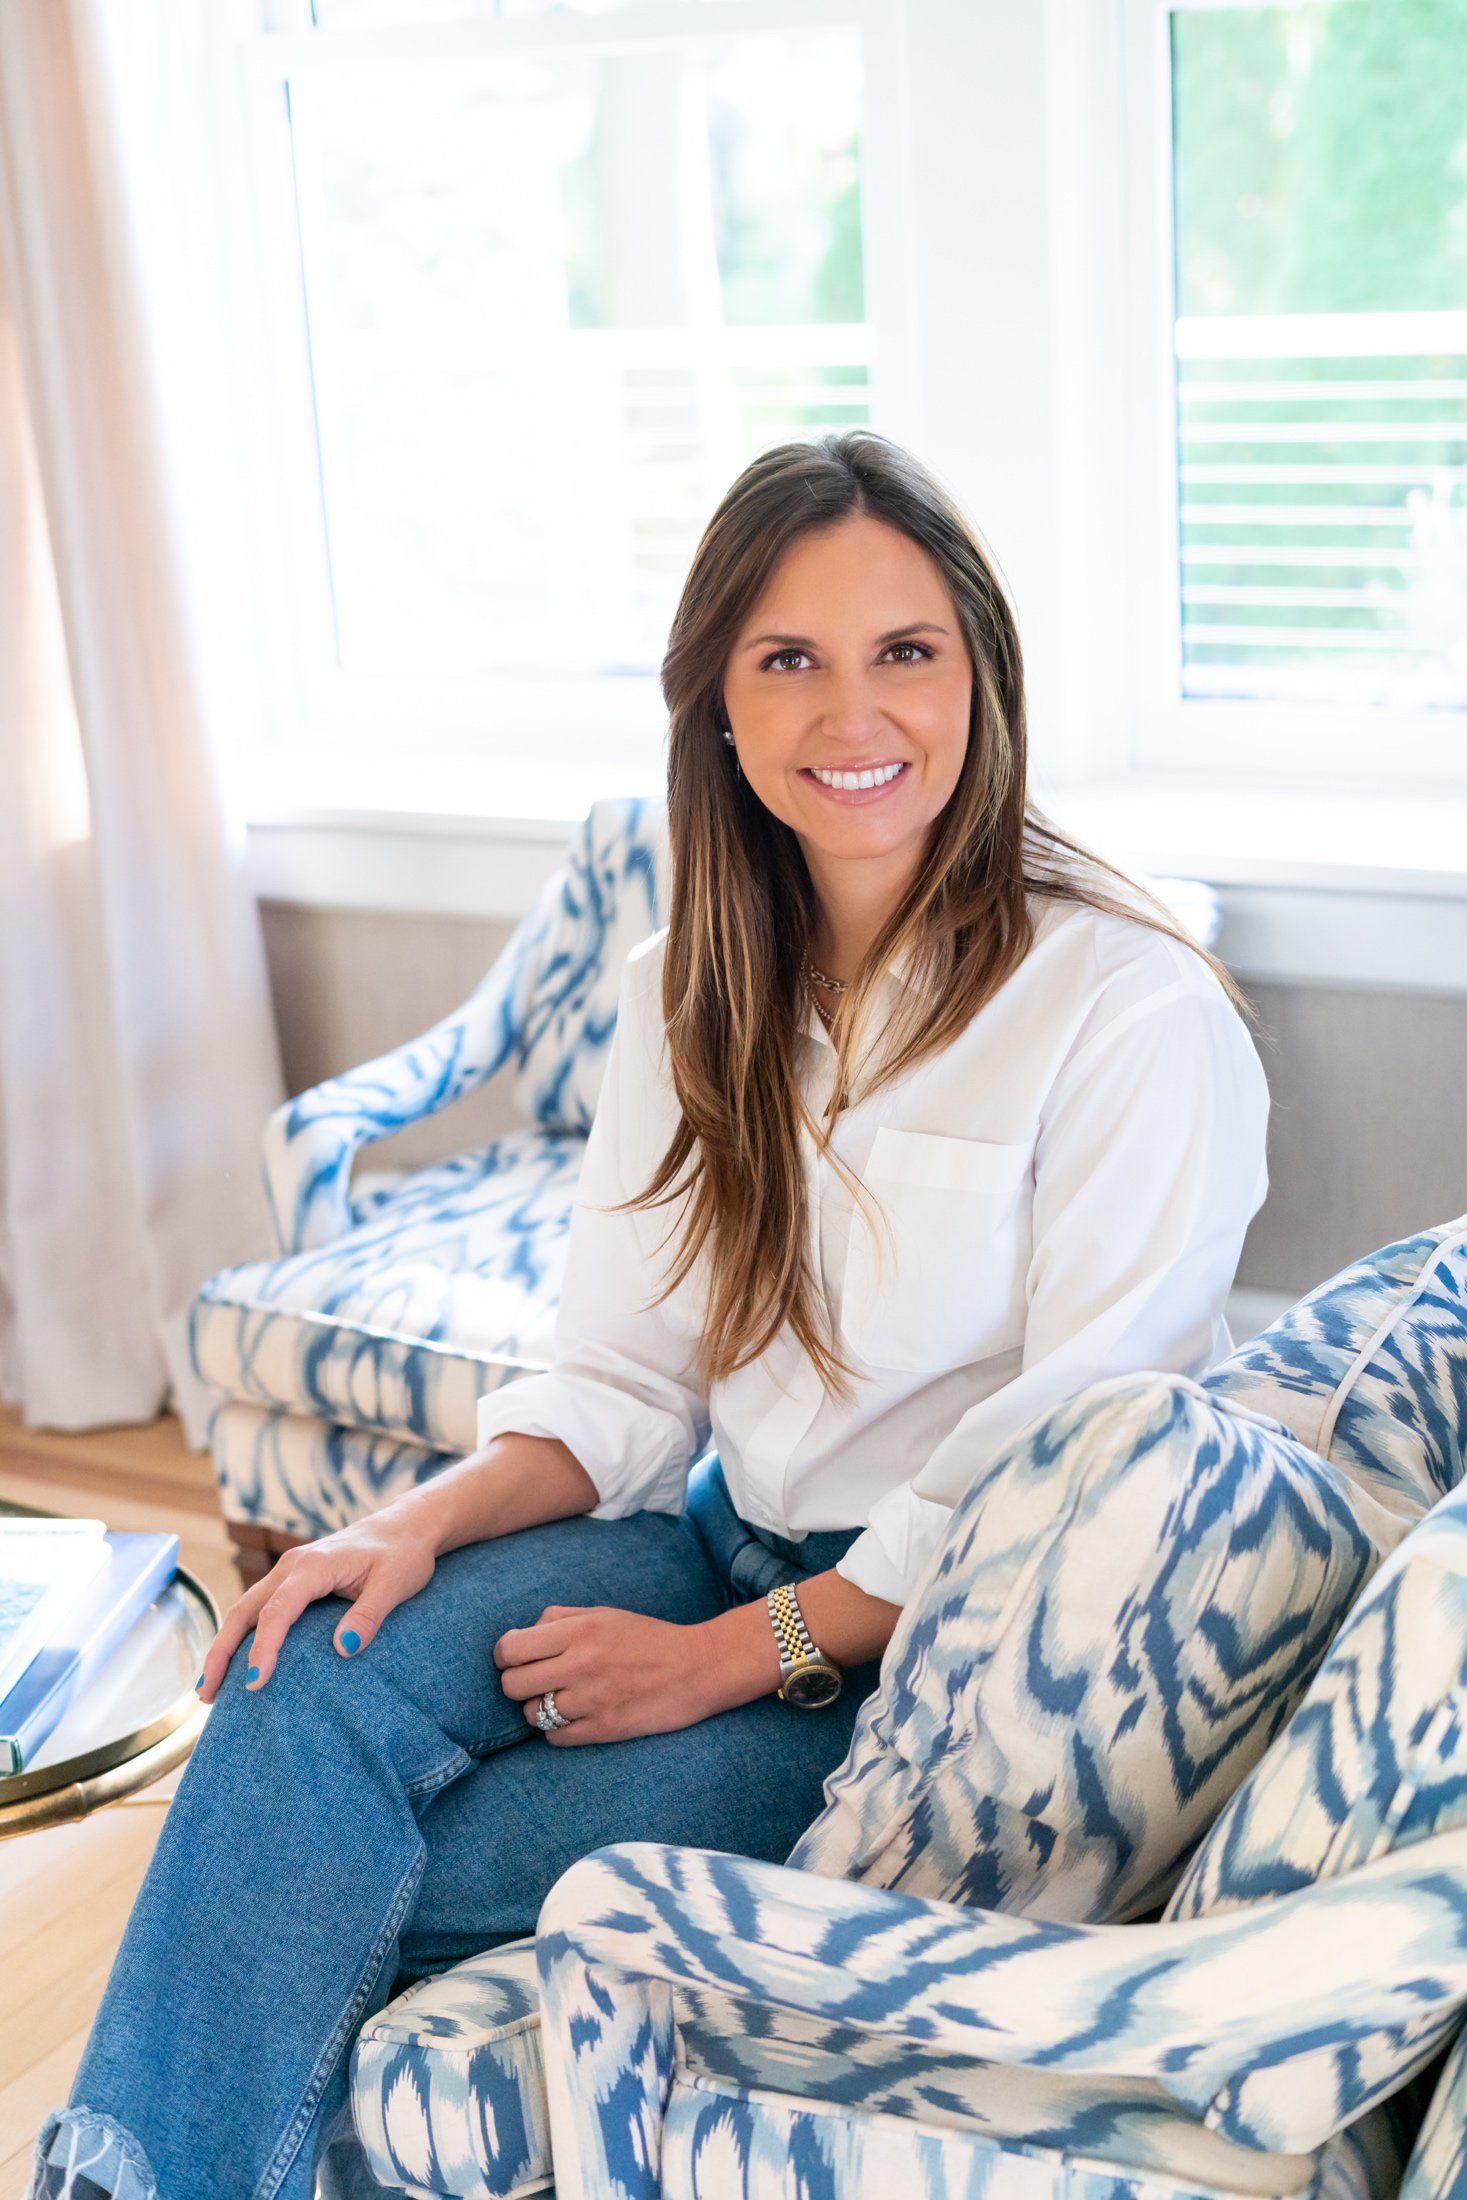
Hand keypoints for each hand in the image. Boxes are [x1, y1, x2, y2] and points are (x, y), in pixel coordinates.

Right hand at [197, 1506, 438, 1697]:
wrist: (406, 1526)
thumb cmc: (403, 1554)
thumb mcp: (395, 1584)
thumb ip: (369, 1615)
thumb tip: (343, 1649)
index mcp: (313, 1566)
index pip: (277, 1612)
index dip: (263, 1648)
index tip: (254, 1684)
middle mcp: (292, 1566)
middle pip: (244, 1611)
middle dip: (221, 1653)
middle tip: (207, 1696)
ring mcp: (289, 1571)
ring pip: (245, 1609)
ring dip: (224, 1646)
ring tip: (210, 1690)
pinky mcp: (294, 1580)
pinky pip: (259, 1609)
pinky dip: (241, 1635)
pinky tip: (237, 1663)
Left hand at [494, 1605, 716, 1745]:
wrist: (698, 1668)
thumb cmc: (648, 1638)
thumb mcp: (605, 1614)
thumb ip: (561, 1617)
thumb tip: (524, 1633)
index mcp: (579, 1631)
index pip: (510, 1648)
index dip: (505, 1656)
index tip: (516, 1659)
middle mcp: (580, 1664)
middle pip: (512, 1685)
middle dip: (518, 1683)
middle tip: (536, 1681)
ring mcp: (591, 1700)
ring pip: (532, 1714)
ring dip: (540, 1708)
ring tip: (560, 1700)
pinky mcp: (604, 1729)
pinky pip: (555, 1738)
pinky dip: (558, 1730)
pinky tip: (576, 1718)